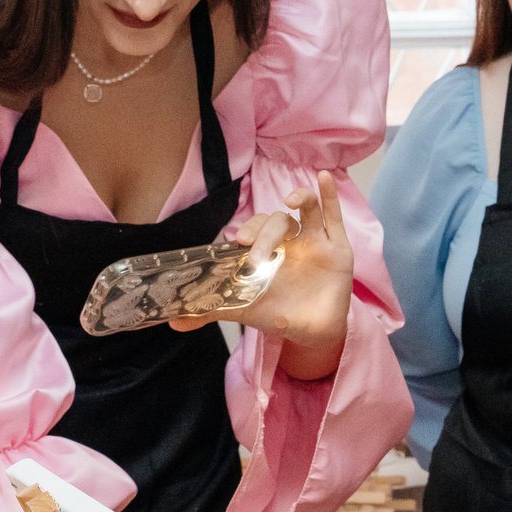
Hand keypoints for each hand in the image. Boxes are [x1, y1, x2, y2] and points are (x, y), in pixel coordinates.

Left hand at [174, 173, 354, 379]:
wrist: (313, 334)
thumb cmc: (278, 314)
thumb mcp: (243, 310)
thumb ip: (210, 310)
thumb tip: (173, 321)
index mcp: (267, 250)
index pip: (256, 228)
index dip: (248, 229)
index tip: (239, 241)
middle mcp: (290, 242)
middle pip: (278, 222)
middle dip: (266, 234)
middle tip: (257, 256)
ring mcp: (315, 241)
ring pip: (306, 210)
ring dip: (299, 198)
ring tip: (290, 200)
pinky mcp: (338, 247)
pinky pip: (334, 216)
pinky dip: (329, 195)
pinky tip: (323, 177)